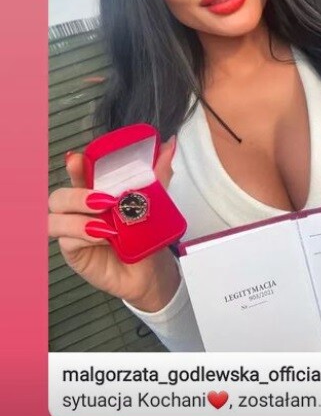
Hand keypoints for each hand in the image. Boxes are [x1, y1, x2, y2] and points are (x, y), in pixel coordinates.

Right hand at [48, 136, 179, 310]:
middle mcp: (79, 210)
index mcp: (94, 192)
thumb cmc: (145, 235)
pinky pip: (66, 240)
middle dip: (76, 195)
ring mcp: (73, 231)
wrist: (151, 269)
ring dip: (78, 219)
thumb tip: (169, 146)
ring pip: (55, 218)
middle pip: (58, 196)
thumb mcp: (154, 203)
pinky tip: (104, 239)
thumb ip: (158, 175)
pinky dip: (84, 237)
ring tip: (106, 224)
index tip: (78, 159)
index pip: (77, 174)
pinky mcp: (73, 251)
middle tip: (105, 201)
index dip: (74, 166)